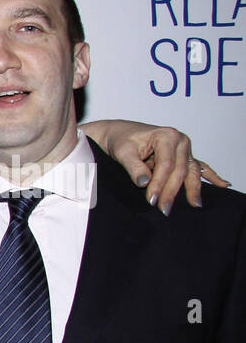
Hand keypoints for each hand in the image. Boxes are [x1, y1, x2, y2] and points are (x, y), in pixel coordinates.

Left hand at [81, 119, 229, 213]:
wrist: (120, 134)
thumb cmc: (121, 140)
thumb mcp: (123, 152)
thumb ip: (133, 167)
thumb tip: (145, 182)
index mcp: (166, 136)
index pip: (166, 165)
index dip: (159, 184)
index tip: (151, 200)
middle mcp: (179, 141)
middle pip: (180, 170)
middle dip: (172, 191)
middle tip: (164, 209)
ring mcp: (184, 149)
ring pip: (191, 171)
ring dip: (192, 189)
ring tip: (194, 205)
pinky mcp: (183, 156)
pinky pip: (198, 168)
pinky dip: (209, 176)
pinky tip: (222, 184)